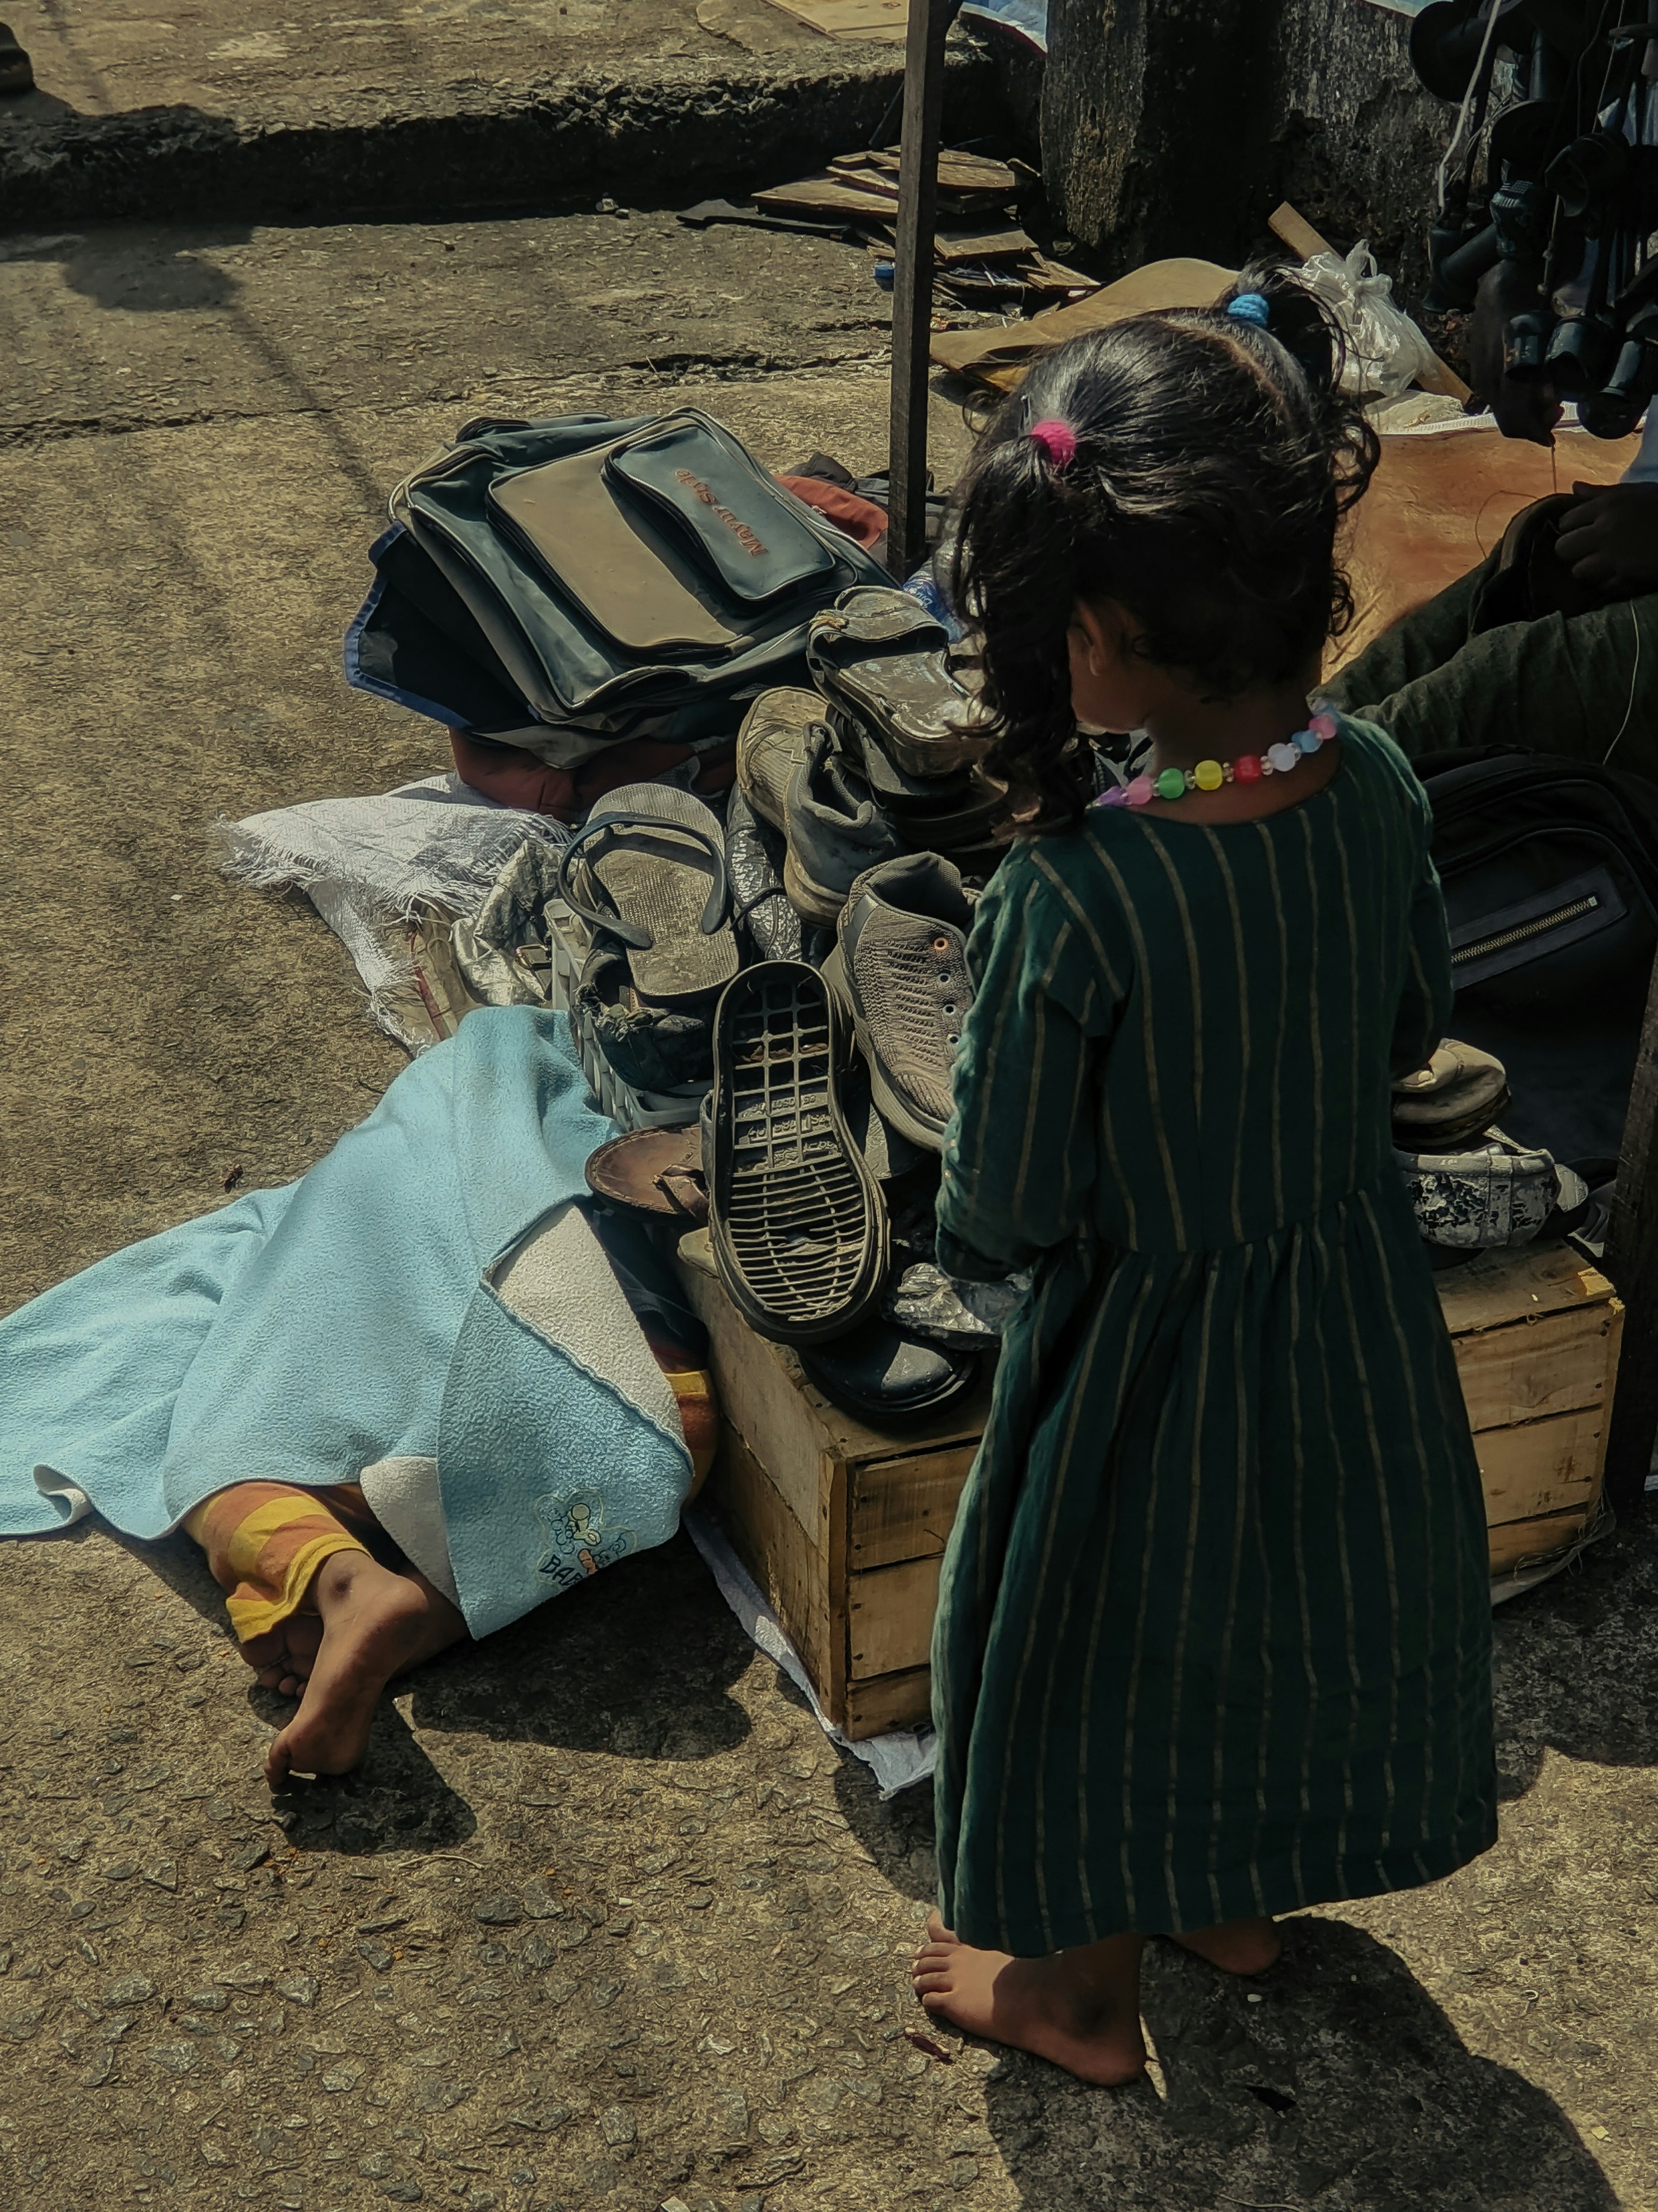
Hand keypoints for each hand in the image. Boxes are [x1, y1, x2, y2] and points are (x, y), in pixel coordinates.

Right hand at [1470, 263, 1561, 446]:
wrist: (1494, 288)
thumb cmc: (1523, 307)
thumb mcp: (1541, 337)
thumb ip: (1543, 371)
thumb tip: (1548, 400)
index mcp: (1501, 377)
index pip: (1514, 421)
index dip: (1534, 433)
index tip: (1550, 439)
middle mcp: (1487, 382)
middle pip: (1507, 422)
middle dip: (1531, 426)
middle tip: (1553, 415)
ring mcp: (1480, 377)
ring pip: (1501, 412)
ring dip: (1524, 415)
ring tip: (1545, 402)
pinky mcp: (1479, 372)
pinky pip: (1496, 398)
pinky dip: (1514, 402)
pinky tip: (1527, 390)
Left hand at [1554, 482, 1657, 596]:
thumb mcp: (1636, 493)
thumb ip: (1602, 493)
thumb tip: (1574, 487)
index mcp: (1608, 506)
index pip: (1566, 521)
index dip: (1572, 528)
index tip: (1582, 531)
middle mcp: (1605, 531)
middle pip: (1563, 548)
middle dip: (1572, 551)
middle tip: (1587, 551)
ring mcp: (1613, 557)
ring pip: (1579, 571)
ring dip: (1589, 570)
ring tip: (1605, 564)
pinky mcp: (1625, 578)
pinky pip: (1602, 586)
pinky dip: (1609, 583)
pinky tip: (1622, 574)